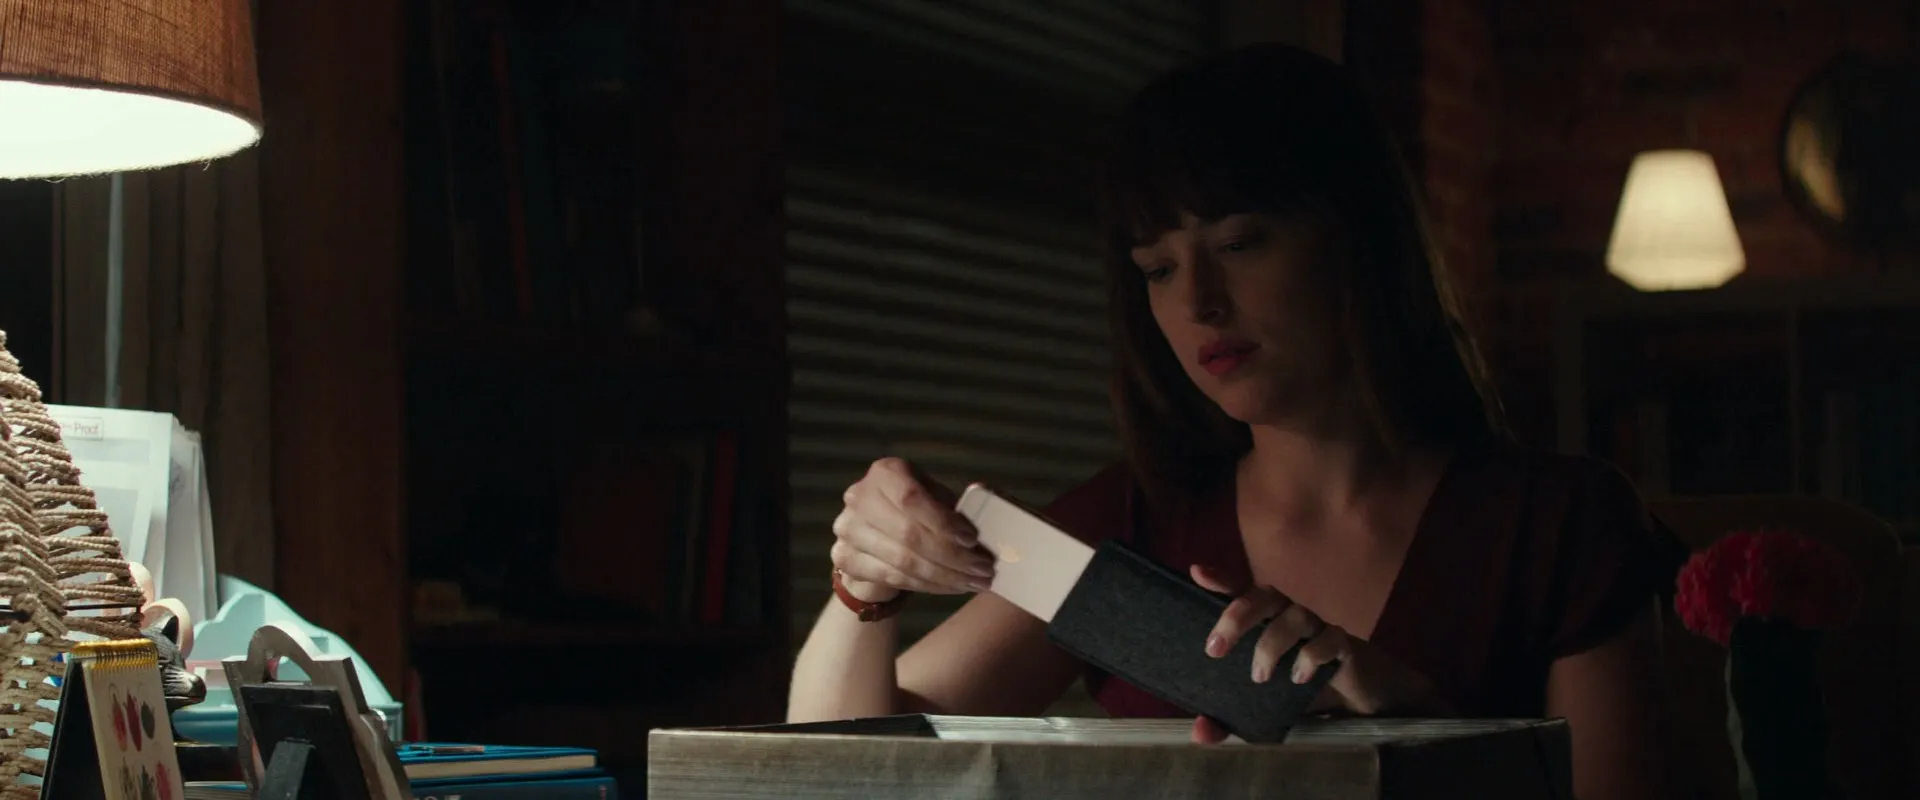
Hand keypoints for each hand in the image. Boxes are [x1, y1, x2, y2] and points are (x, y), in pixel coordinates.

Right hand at [830, 457, 995, 604]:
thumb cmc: (913, 513)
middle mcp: (859, 497)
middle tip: (983, 570)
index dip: (943, 523)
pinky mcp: (845, 559)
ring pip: (903, 561)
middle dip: (952, 557)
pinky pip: (894, 578)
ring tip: (975, 582)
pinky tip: (952, 587)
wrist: (871, 539)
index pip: (912, 499)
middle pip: (909, 535)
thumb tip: (989, 530)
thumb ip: (953, 509)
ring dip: (945, 576)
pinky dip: (929, 586)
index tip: (973, 540)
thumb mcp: (933, 499)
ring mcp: (848, 529)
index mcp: (885, 472)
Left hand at [1187, 565, 1448, 743]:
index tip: (1197, 573)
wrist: (1366, 706)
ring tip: (1259, 676)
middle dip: (1237, 615)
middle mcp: (1292, 619)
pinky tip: (1301, 677)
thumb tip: (1199, 732)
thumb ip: (1230, 719)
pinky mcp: (1347, 646)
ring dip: (1271, 642)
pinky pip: (1331, 638)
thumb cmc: (1309, 694)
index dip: (1222, 580)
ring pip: (1295, 614)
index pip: (1244, 595)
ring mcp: (1320, 628)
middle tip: (1215, 649)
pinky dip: (1312, 654)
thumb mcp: (1264, 709)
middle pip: (1264, 595)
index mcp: (1269, 624)